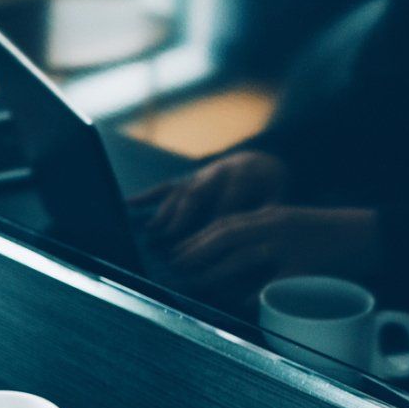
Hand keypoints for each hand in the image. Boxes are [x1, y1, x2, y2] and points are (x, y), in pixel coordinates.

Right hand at [136, 151, 289, 243]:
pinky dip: (146, 196)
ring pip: (179, 192)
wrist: (261, 164)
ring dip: (165, 212)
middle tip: (171, 240)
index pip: (228, 198)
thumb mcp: (279, 195)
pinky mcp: (186, 180)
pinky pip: (165, 187)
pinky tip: (129, 205)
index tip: (211, 242)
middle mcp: (216, 171)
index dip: (219, 219)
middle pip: (196, 194)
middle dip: (182, 217)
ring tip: (153, 233)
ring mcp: (198, 175)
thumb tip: (262, 229)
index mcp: (242, 173)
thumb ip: (270, 209)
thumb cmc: (270, 187)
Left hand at [165, 205, 382, 305]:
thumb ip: (261, 233)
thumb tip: (228, 252)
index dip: (197, 236)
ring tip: (196, 283)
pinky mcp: (308, 267)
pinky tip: (238, 302)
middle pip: (228, 235)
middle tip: (176, 267)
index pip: (226, 222)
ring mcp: (293, 245)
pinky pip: (275, 282)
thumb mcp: (291, 224)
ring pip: (245, 255)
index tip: (176, 251)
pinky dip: (254, 292)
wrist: (373, 234)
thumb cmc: (330, 233)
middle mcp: (278, 225)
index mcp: (272, 214)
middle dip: (197, 251)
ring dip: (217, 270)